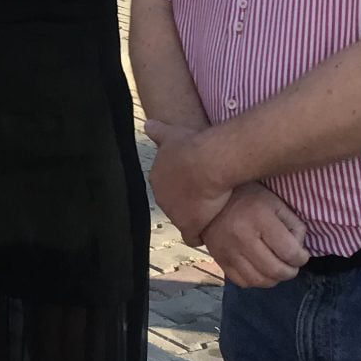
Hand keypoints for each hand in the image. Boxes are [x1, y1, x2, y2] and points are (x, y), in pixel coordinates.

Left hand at [147, 124, 231, 246]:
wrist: (206, 162)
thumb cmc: (191, 145)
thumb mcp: (170, 133)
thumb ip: (158, 131)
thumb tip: (148, 124)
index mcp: (157, 178)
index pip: (168, 187)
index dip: (183, 186)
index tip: (196, 183)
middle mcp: (161, 197)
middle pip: (175, 204)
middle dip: (188, 203)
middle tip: (206, 197)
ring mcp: (174, 214)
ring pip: (185, 220)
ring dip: (197, 218)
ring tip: (213, 212)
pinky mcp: (190, 226)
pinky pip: (194, 236)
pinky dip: (202, 234)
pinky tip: (211, 228)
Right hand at [201, 183, 310, 287]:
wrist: (209, 195)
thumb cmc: (249, 197)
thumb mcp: (276, 203)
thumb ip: (294, 226)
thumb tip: (299, 251)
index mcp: (260, 217)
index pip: (290, 252)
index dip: (302, 258)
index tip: (302, 255)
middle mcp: (242, 236)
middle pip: (275, 270)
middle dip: (290, 272)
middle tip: (292, 265)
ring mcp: (228, 250)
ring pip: (259, 280)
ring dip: (274, 279)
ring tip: (277, 269)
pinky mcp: (218, 258)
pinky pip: (241, 282)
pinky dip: (255, 281)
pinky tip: (259, 270)